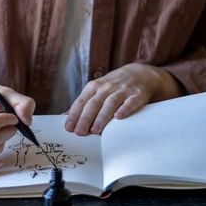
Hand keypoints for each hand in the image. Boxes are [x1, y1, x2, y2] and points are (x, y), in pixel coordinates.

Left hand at [64, 63, 182, 135]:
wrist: (139, 74)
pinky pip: (130, 102)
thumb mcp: (97, 89)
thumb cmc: (113, 86)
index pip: (82, 101)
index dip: (75, 114)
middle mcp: (108, 87)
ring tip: (95, 130)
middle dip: (85, 118)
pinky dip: (125, 109)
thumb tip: (65, 117)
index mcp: (95, 86)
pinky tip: (119, 117)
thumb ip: (83, 103)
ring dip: (102, 117)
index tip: (69, 128)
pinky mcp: (137, 95)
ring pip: (110, 103)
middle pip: (94, 103)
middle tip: (80, 132)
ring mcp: (123, 90)